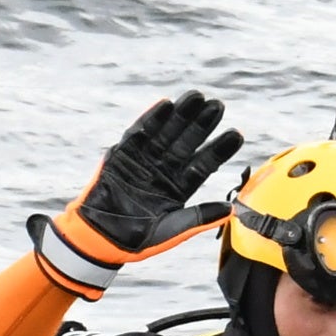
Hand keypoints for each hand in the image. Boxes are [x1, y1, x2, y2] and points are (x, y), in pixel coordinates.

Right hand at [35, 90, 242, 297]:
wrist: (97, 238)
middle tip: (218, 105)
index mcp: (180, 186)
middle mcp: (165, 169)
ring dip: (181, 115)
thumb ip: (199, 218)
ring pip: (167, 133)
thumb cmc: (135, 239)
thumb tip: (232, 210)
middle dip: (202, 124)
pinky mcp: (123, 154)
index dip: (220, 149)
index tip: (237, 134)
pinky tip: (165, 104)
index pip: (204, 164)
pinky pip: (139, 133)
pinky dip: (151, 119)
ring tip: (196, 96)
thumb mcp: (171, 231)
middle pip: (188, 142)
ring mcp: (144, 159)